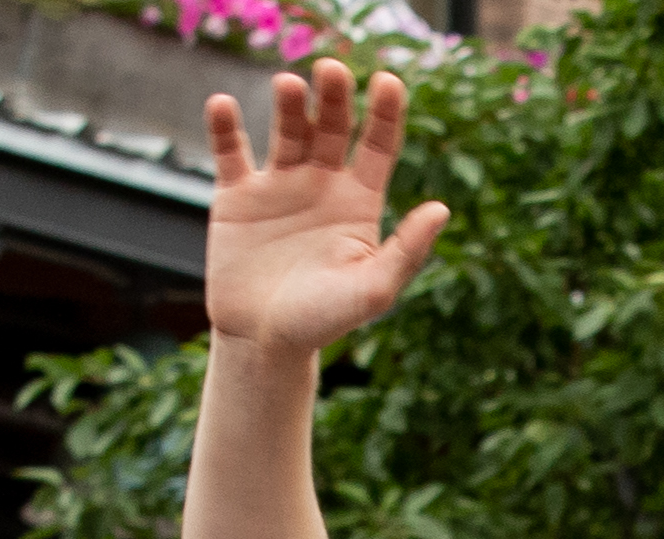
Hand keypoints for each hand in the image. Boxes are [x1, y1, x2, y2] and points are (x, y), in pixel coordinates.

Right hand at [202, 62, 449, 357]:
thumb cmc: (323, 322)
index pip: (379, 145)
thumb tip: (441, 208)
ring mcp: (279, 185)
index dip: (386, 113)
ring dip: (290, 104)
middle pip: (332, 126)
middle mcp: (322, 184)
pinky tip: (223, 105)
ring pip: (287, 130)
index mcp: (359, 201)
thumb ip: (407, 251)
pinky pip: (230, 152)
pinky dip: (225, 128)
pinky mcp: (236, 195)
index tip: (390, 82)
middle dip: (335, 96)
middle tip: (333, 70)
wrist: (263, 343)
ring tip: (290, 85)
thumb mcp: (372, 290)